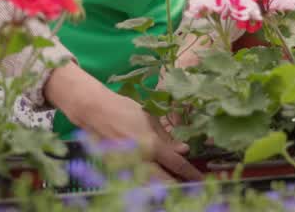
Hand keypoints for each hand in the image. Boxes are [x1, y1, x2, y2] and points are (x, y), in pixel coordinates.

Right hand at [45, 63, 202, 181]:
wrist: (93, 111)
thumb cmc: (122, 109)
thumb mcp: (149, 118)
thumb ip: (166, 136)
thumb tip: (183, 150)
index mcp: (151, 144)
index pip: (177, 164)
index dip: (191, 173)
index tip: (200, 178)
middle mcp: (140, 159)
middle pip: (165, 182)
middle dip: (178, 185)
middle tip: (189, 185)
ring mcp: (128, 166)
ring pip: (150, 185)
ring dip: (163, 185)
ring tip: (173, 183)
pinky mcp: (118, 169)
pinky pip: (137, 180)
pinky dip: (148, 182)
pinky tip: (154, 179)